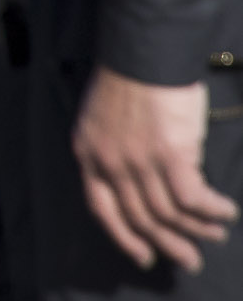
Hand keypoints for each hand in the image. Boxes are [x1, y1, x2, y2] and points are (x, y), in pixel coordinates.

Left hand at [74, 68, 238, 271]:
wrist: (143, 53)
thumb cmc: (127, 79)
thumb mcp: (101, 119)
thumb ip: (113, 151)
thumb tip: (139, 182)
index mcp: (88, 154)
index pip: (102, 209)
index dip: (124, 237)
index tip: (143, 256)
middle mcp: (110, 164)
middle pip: (140, 217)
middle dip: (167, 244)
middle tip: (189, 261)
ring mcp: (139, 162)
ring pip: (170, 212)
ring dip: (196, 230)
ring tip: (214, 235)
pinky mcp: (171, 156)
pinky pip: (194, 198)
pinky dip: (212, 209)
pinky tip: (226, 211)